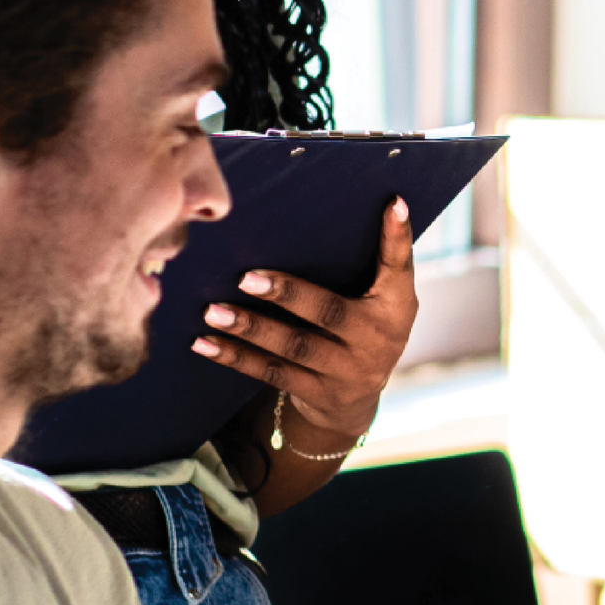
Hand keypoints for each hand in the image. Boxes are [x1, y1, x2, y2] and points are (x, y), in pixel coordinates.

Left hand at [191, 199, 419, 461]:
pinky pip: (271, 373)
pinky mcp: (315, 394)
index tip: (392, 202)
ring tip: (213, 312)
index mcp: (396, 305)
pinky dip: (236, 358)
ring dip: (250, 328)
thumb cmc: (367, 325)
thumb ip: (383, 258)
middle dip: (287, 295)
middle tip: (245, 278)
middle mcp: (375, 340)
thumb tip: (388, 201)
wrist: (357, 402)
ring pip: (292, 347)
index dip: (397, 236)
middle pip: (327, 313)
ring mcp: (344, 371)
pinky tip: (206, 343)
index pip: (398, 266)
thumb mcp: (386, 296)